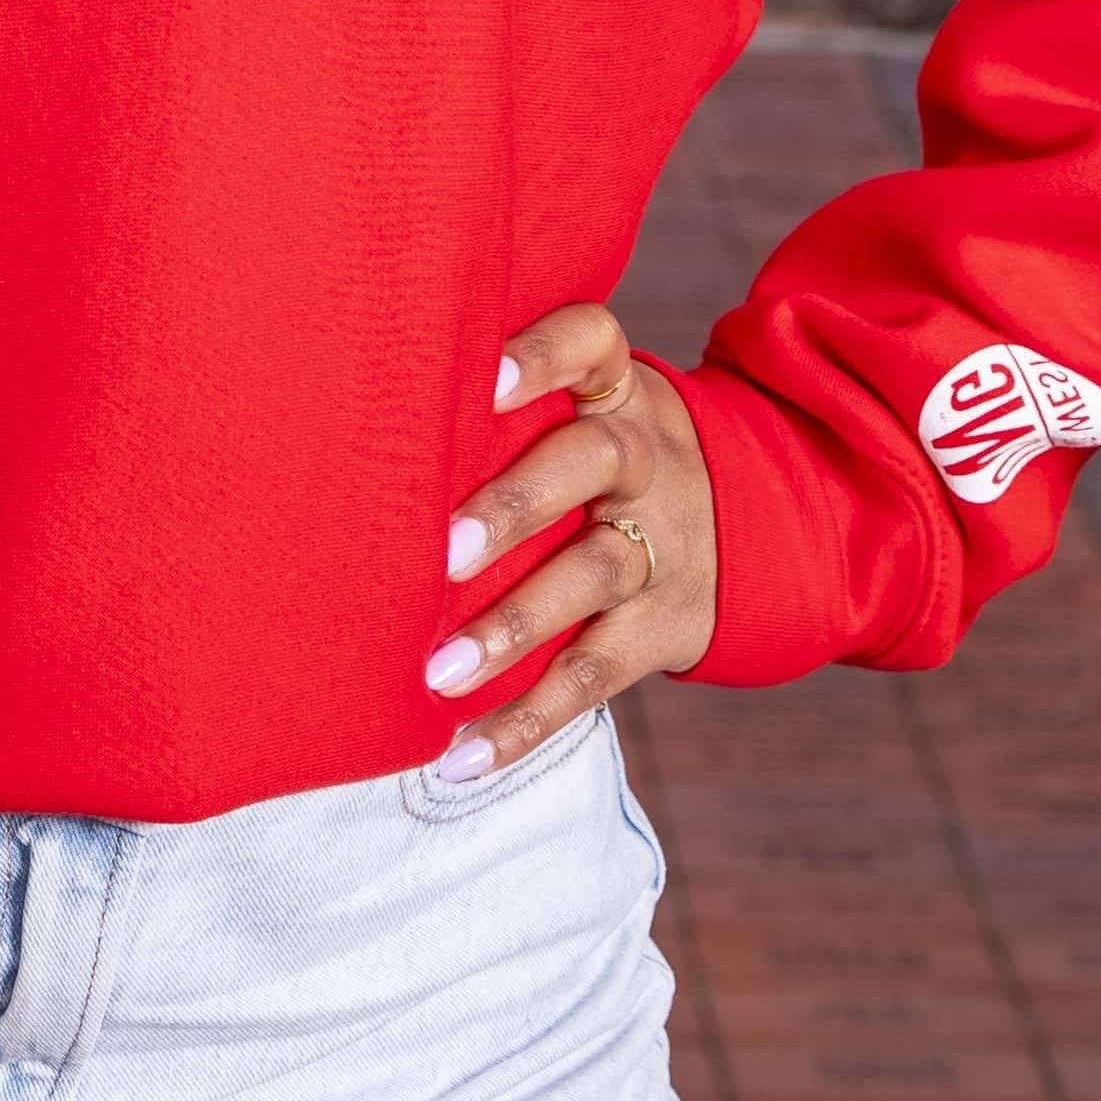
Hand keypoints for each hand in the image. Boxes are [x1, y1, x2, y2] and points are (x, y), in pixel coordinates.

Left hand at [422, 301, 718, 782]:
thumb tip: (345, 403)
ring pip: (595, 575)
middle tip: (443, 549)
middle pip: (592, 464)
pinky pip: (597, 675)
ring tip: (438, 672)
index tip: (486, 377)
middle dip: (517, 505)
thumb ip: (507, 406)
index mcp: (617, 392)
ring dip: (514, 627)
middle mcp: (645, 459)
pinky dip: (528, 721)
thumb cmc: (600, 457)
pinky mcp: (666, 628)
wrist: (755, 529)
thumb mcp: (589, 404)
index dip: (545, 356)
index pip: (592, 345)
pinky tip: (463, 755)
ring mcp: (664, 545)